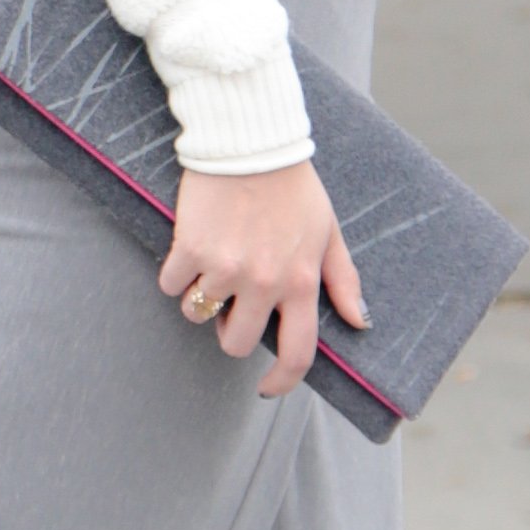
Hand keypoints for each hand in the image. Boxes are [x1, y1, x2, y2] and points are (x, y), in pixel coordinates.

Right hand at [158, 161, 367, 399]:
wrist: (250, 141)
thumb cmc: (293, 186)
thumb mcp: (328, 231)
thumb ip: (342, 280)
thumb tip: (359, 322)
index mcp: (301, 281)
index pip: (297, 353)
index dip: (281, 381)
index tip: (268, 388)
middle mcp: (264, 282)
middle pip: (235, 342)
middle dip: (229, 328)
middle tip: (231, 298)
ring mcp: (225, 268)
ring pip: (197, 314)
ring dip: (199, 296)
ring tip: (211, 261)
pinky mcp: (190, 250)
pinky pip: (171, 285)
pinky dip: (175, 272)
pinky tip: (190, 246)